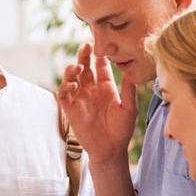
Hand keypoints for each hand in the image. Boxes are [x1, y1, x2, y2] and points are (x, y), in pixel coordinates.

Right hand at [58, 43, 137, 167]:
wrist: (110, 150)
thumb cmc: (122, 130)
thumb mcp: (129, 109)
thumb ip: (128, 91)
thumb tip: (131, 72)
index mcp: (106, 88)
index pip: (101, 67)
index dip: (100, 56)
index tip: (102, 45)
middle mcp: (91, 90)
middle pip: (85, 68)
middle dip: (83, 56)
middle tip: (86, 46)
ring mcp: (80, 99)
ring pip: (72, 78)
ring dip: (72, 70)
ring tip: (78, 67)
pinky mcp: (71, 109)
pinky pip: (64, 94)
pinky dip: (66, 87)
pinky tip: (74, 84)